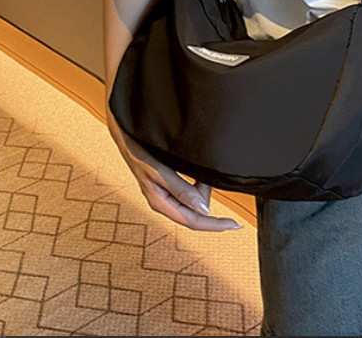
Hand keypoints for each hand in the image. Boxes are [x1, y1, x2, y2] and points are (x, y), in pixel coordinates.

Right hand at [105, 108, 241, 231]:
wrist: (127, 136)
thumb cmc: (139, 152)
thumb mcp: (160, 171)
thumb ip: (182, 191)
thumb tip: (204, 210)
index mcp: (161, 203)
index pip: (193, 221)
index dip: (215, 225)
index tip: (234, 224)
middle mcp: (164, 202)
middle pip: (196, 210)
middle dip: (206, 195)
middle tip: (206, 175)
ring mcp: (166, 195)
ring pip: (194, 198)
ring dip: (202, 186)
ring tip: (197, 170)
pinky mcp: (169, 185)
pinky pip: (190, 188)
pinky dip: (198, 181)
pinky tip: (196, 172)